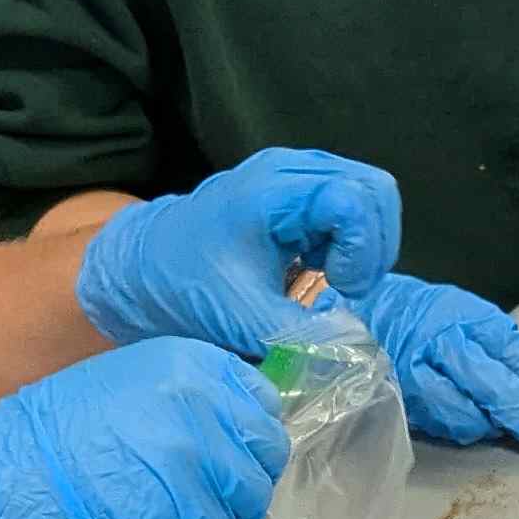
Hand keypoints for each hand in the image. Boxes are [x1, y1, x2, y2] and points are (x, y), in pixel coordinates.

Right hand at [0, 339, 286, 518]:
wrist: (9, 478)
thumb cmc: (57, 434)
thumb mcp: (126, 381)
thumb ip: (185, 393)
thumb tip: (233, 423)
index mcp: (188, 362)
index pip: (261, 398)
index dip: (253, 432)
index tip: (238, 450)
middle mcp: (200, 401)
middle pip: (267, 447)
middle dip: (249, 473)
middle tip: (223, 490)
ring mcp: (195, 455)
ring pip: (251, 494)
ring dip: (230, 511)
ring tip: (197, 515)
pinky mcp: (184, 507)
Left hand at [74, 148, 397, 353]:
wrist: (144, 267)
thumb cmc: (185, 286)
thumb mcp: (241, 320)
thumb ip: (301, 338)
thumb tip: (357, 348)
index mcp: (273, 191)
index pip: (356, 201)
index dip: (362, 250)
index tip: (339, 287)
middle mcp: (290, 170)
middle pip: (374, 190)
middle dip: (372, 245)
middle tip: (344, 285)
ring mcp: (296, 173)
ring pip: (369, 193)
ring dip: (363, 242)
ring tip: (331, 275)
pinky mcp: (299, 187)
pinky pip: (351, 201)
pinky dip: (349, 237)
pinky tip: (317, 263)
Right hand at [357, 271, 518, 454]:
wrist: (369, 313)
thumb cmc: (431, 319)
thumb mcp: (476, 322)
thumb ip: (508, 355)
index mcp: (481, 321)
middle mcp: (454, 342)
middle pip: (504, 391)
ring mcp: (425, 369)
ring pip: (472, 413)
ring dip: (496, 430)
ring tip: (508, 432)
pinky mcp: (404, 392)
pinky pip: (442, 422)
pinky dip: (463, 428)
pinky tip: (471, 424)